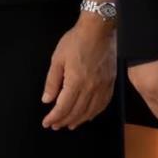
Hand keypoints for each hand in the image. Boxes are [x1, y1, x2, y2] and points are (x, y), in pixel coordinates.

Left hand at [42, 14, 117, 129]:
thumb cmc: (75, 42)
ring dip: (79, 120)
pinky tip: (88, 115)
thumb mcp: (57, 59)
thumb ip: (52, 82)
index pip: (64, 106)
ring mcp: (103, 87)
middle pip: (77, 111)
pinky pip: (103, 104)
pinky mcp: (110, 84)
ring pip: (91, 111)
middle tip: (55, 125)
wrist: (98, 32)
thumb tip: (47, 99)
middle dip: (64, 120)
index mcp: (76, 82)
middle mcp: (91, 88)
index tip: (47, 122)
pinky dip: (94, 113)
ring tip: (69, 125)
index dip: (54, 117)